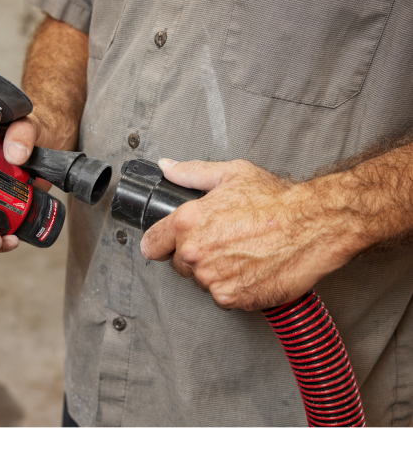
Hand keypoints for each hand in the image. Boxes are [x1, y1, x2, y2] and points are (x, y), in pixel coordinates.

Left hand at [139, 158, 358, 310]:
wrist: (314, 226)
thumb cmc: (276, 200)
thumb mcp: (231, 174)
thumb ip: (191, 173)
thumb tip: (168, 168)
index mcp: (187, 222)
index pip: (152, 243)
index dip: (160, 242)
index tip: (166, 244)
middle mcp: (195, 253)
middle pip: (179, 263)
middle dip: (195, 255)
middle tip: (224, 241)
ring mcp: (212, 278)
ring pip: (202, 281)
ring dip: (216, 272)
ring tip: (242, 253)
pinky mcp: (232, 298)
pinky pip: (223, 296)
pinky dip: (235, 287)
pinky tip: (251, 268)